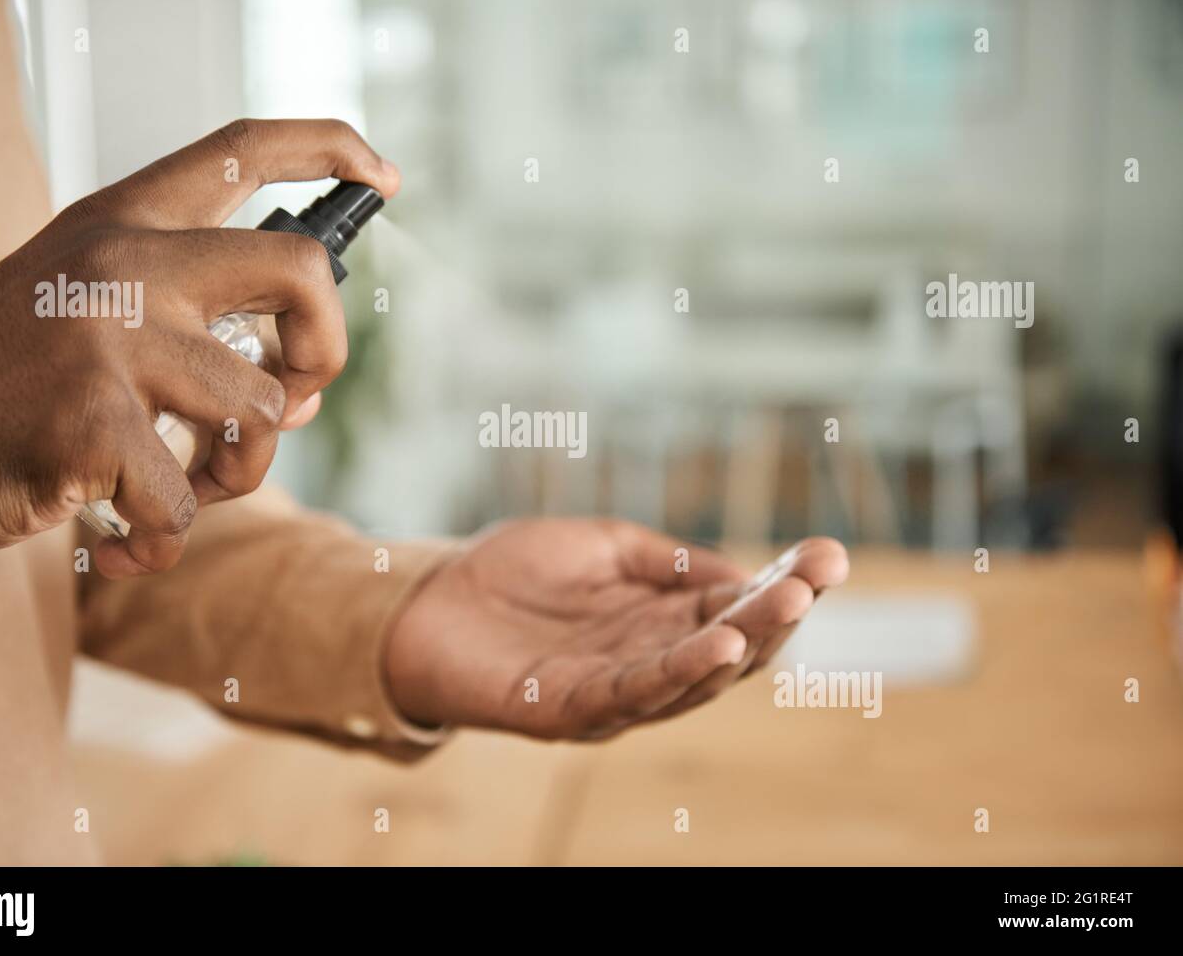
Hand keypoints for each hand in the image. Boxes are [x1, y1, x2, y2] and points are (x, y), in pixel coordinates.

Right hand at [0, 119, 397, 576]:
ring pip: (259, 410)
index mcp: (122, 222)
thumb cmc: (8, 384)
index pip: (242, 150)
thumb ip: (194, 326)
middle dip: (327, 350)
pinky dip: (167, 539)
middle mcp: (123, 263)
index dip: (329, 148)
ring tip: (189, 489)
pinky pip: (188, 500)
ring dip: (240, 473)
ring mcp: (110, 337)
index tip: (381, 175)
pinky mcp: (95, 420)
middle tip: (297, 395)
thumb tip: (294, 392)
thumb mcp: (91, 310)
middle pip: (300, 274)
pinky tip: (129, 543)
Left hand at [385, 519, 848, 739]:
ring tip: (787, 606)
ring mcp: (613, 691)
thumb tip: (743, 573)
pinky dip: (680, 673)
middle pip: (731, 646)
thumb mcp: (603, 547)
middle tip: (820, 577)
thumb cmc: (514, 574)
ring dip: (745, 642)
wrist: (426, 601)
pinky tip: (718, 645)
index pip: (737, 608)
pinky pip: (633, 695)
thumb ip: (668, 562)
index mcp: (661, 621)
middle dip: (779, 613)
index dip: (784, 584)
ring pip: (694, 675)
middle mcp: (649, 662)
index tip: (830, 555)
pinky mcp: (569, 710)